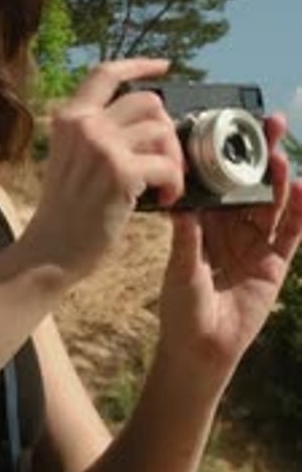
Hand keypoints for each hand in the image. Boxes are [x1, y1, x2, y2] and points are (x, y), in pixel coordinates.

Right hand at [24, 58, 183, 281]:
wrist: (51, 250)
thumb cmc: (65, 213)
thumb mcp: (69, 159)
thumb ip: (97, 135)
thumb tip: (149, 124)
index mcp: (69, 118)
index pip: (106, 74)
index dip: (140, 65)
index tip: (163, 67)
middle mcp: (85, 125)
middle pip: (148, 102)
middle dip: (168, 130)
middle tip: (168, 160)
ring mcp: (102, 146)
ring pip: (162, 131)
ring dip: (174, 160)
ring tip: (166, 185)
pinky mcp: (121, 172)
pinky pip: (168, 165)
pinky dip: (175, 184)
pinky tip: (167, 199)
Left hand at [157, 113, 301, 394]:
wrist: (202, 348)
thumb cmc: (182, 308)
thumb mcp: (182, 271)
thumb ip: (187, 241)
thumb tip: (182, 208)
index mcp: (204, 223)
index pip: (219, 181)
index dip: (226, 155)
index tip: (229, 127)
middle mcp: (231, 228)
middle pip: (250, 184)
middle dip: (259, 154)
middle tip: (268, 123)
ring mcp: (255, 243)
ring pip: (271, 203)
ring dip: (278, 178)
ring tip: (280, 153)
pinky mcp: (274, 262)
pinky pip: (290, 232)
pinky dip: (299, 212)